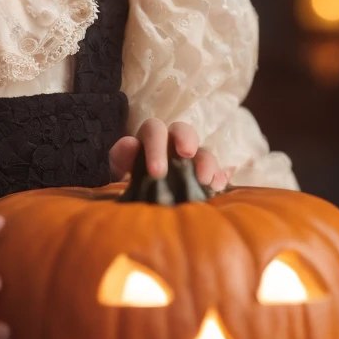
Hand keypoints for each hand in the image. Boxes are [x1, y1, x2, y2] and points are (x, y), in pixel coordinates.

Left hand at [109, 118, 233, 190]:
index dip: (156, 146)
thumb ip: (120, 158)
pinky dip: (220, 176)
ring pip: (203, 151)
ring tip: (205, 180)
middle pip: (182, 130)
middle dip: (185, 139)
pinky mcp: (207, 177)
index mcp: (149, 140)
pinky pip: (218, 171)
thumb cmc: (128, 185)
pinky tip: (218, 186)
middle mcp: (173, 145)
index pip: (154, 130)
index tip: (157, 172)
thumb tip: (130, 144)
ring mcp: (192, 160)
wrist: (142, 208)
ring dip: (206, 161)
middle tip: (186, 155)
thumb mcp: (118, 172)